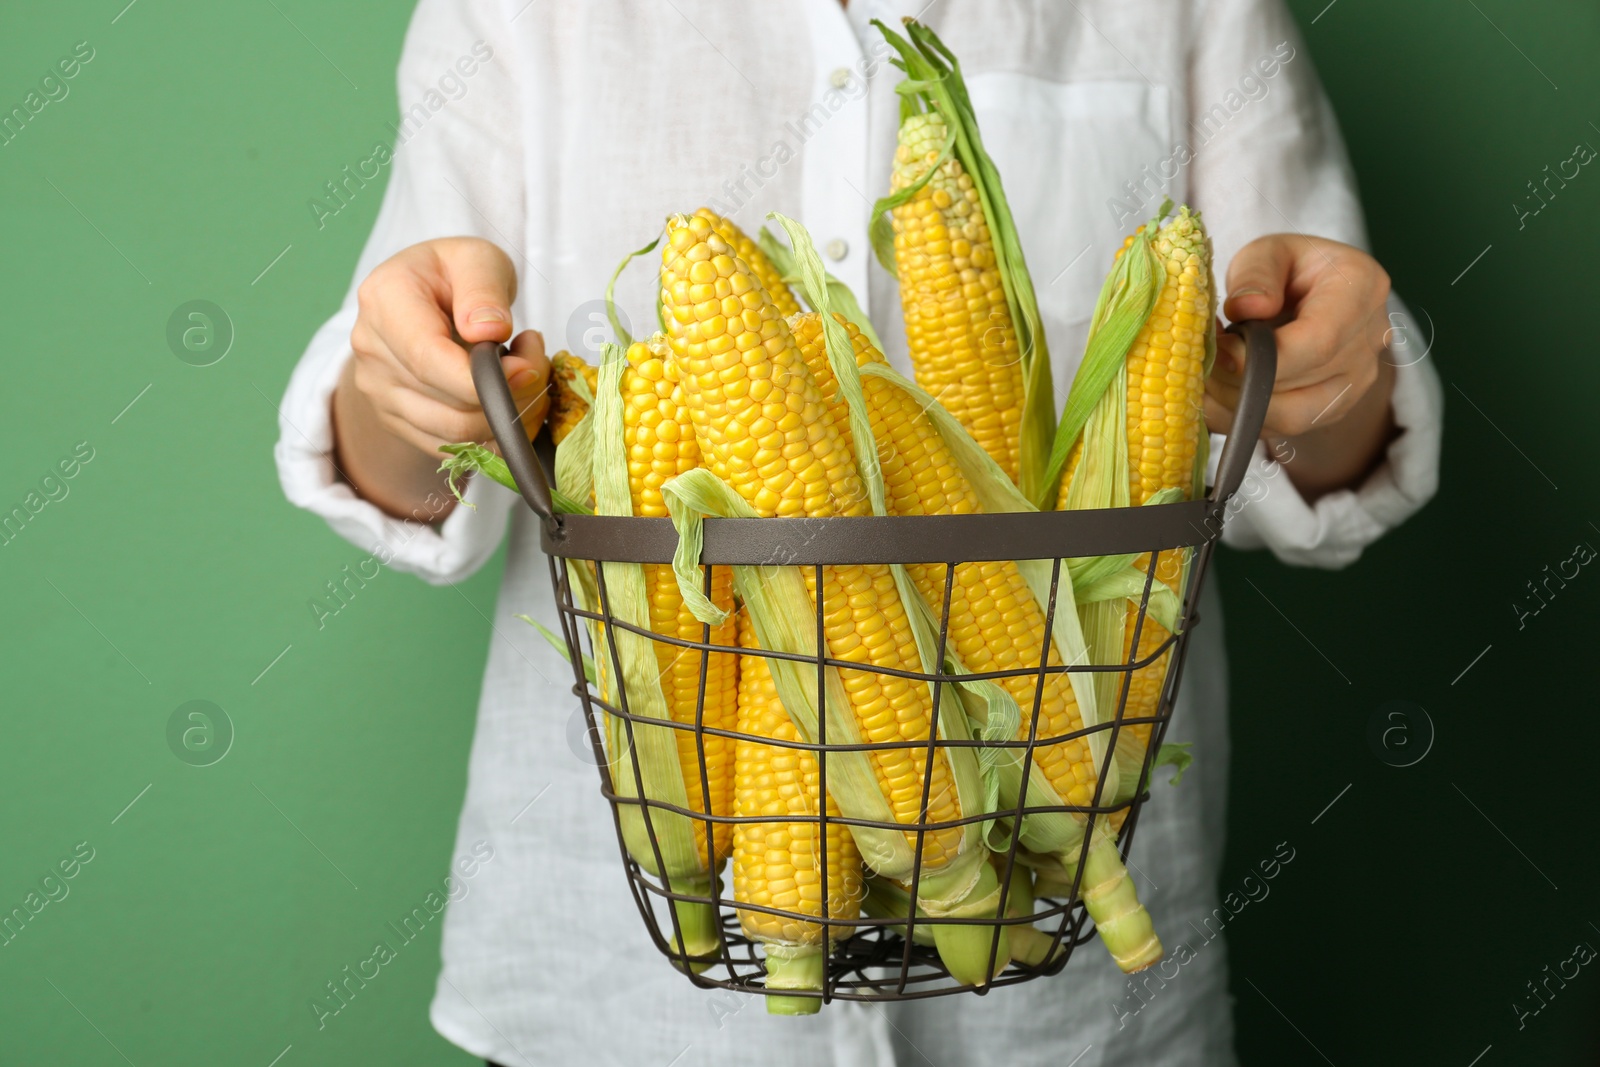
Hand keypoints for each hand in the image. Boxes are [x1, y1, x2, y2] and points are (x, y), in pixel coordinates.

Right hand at [333, 237, 549, 519]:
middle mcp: (372, 350)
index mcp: (384, 301)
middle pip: (447, 405)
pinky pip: (454, 447)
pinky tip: (508, 397)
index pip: (427, 360)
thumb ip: (484, 288)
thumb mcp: (478, 259)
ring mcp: (379, 391)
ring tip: (525, 373)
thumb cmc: (453, 274)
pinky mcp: (396, 420)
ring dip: (508, 414)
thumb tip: (488, 332)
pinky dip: (495, 432)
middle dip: (509, 395)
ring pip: (455, 434)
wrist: (423, 297)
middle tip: (537, 361)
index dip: (480, 380)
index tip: (525, 370)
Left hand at [1205, 234, 1397, 500]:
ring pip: (1290, 418)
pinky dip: (1237, 417)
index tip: (1216, 350)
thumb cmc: (1289, 269)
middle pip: (1300, 384)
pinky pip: (1279, 429)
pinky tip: (1212, 394)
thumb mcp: (1268, 251)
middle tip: (1196, 362)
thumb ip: (1256, 272)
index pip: (1319, 341)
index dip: (1262, 357)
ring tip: (1201, 377)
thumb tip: (1247, 309)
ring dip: (1234, 404)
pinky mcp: (1329, 410)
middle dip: (1237, 380)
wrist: (1315, 298)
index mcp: (1360, 290)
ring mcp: (1353, 384)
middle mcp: (1367, 344)